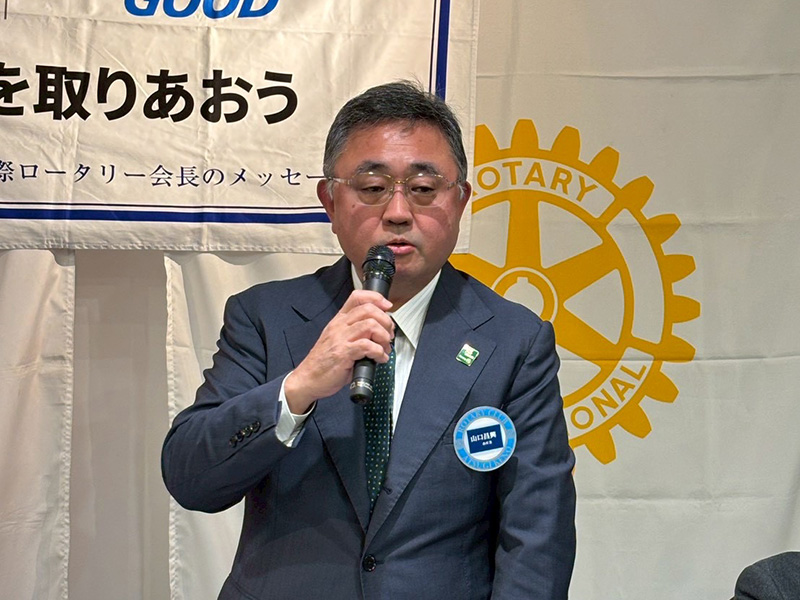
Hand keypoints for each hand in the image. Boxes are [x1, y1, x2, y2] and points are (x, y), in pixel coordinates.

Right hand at [284, 290, 393, 413]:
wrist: (307, 378)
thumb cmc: (323, 362)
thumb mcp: (337, 340)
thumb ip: (355, 332)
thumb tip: (379, 332)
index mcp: (339, 321)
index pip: (357, 297)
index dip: (376, 298)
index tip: (386, 306)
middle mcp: (339, 326)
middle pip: (368, 310)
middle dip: (386, 321)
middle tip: (388, 335)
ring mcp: (340, 339)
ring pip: (370, 325)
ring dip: (383, 337)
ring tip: (384, 348)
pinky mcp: (343, 353)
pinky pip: (367, 346)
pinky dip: (379, 352)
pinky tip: (379, 358)